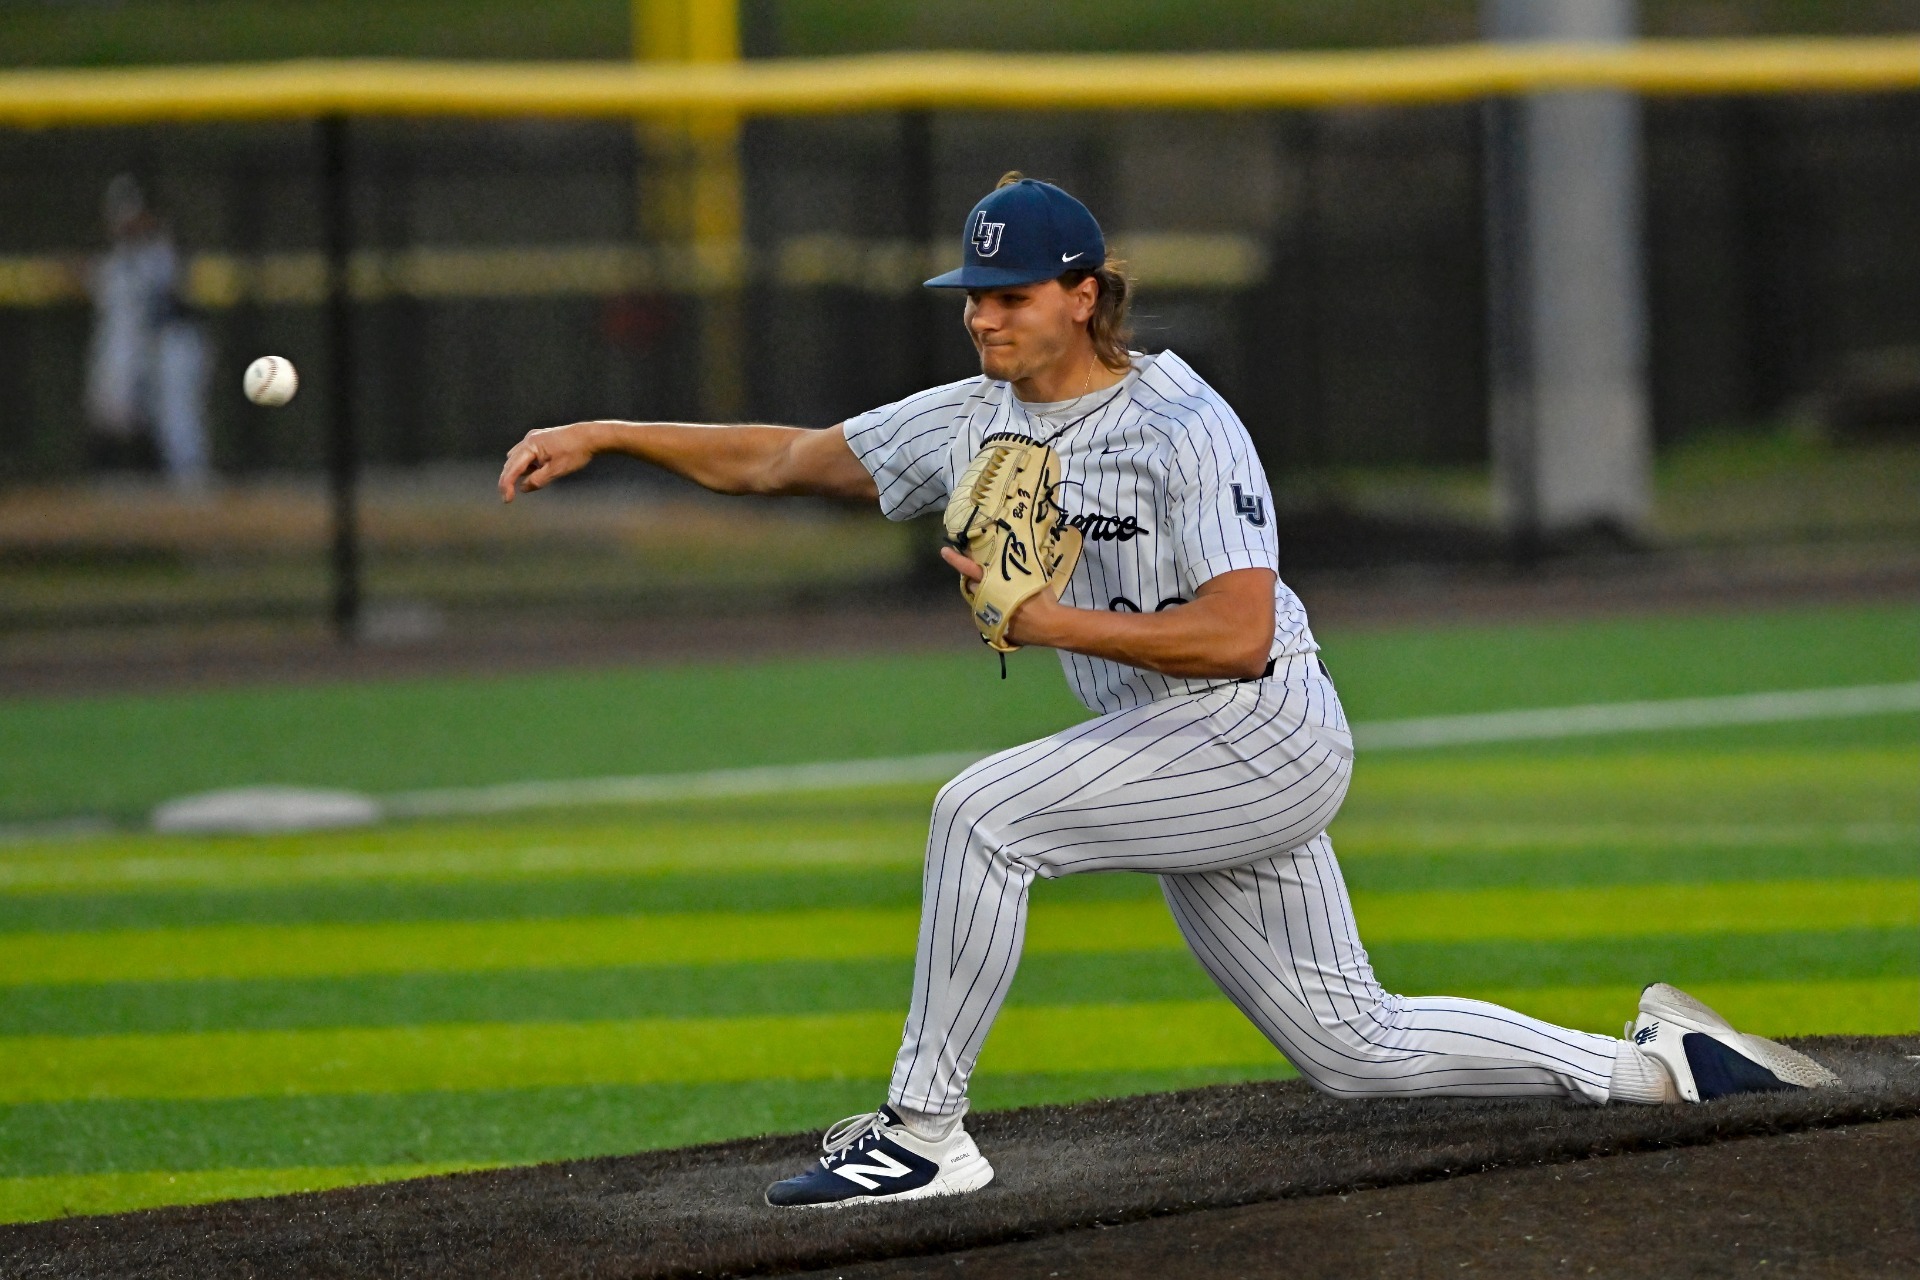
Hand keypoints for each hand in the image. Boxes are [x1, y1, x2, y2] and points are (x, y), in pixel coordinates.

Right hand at [499, 423, 599, 502]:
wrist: (590, 436)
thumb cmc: (575, 452)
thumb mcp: (557, 470)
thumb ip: (538, 480)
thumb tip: (523, 488)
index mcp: (530, 445)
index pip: (512, 468)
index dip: (507, 485)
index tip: (507, 500)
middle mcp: (528, 439)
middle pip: (510, 462)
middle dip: (508, 480)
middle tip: (509, 497)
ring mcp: (534, 438)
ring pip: (517, 458)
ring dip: (517, 472)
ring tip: (526, 483)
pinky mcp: (540, 439)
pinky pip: (526, 454)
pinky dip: (526, 465)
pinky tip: (535, 471)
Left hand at [940, 546, 1063, 646]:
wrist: (1050, 626)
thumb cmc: (1042, 600)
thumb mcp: (1030, 578)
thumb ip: (1016, 572)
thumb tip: (1013, 563)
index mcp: (994, 584)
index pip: (970, 569)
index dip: (956, 560)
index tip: (944, 551)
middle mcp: (986, 599)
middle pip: (972, 586)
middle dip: (976, 581)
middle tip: (989, 577)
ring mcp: (988, 615)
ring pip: (979, 601)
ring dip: (985, 596)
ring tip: (1001, 595)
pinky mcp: (993, 629)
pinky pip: (989, 616)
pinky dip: (995, 612)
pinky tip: (1009, 612)